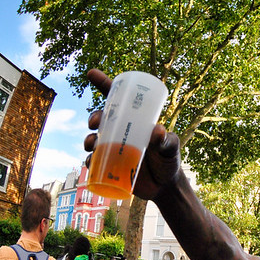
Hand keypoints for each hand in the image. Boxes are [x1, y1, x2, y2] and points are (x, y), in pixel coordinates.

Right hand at [84, 69, 180, 201]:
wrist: (165, 186)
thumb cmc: (169, 161)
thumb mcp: (171, 148)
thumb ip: (167, 140)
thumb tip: (157, 130)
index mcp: (135, 122)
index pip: (118, 100)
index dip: (104, 84)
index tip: (91, 73)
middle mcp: (121, 132)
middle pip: (102, 119)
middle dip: (94, 117)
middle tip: (95, 123)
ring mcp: (114, 149)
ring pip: (94, 139)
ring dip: (88, 139)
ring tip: (91, 145)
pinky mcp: (110, 166)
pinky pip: (94, 162)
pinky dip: (90, 161)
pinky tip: (92, 163)